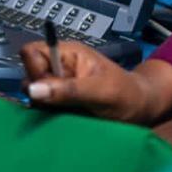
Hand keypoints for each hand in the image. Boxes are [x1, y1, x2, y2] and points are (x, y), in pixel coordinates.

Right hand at [21, 41, 149, 122]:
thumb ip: (68, 90)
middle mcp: (58, 67)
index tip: (47, 87)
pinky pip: (40, 106)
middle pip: (28, 73)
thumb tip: (33, 89)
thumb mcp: (101, 91)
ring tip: (67, 112)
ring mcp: (57, 85)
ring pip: (32, 93)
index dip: (34, 69)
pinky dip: (47, 115)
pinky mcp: (58, 103)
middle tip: (62, 103)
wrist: (142, 112)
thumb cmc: (128, 95)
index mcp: (68, 54)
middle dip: (40, 91)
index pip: (32, 52)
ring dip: (44, 106)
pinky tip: (64, 118)